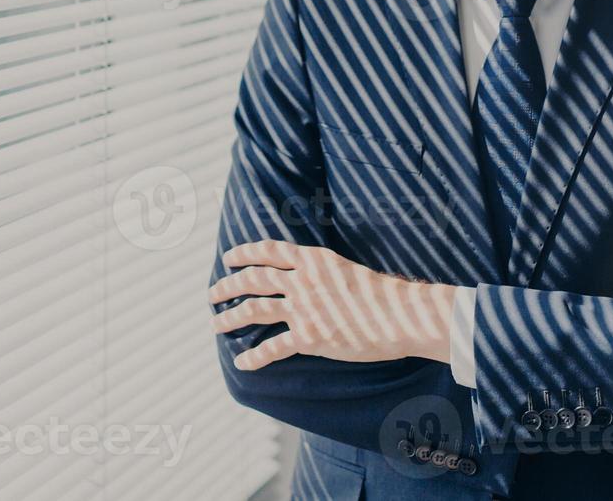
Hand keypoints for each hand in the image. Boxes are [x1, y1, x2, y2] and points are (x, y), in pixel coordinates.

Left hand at [208, 240, 456, 369]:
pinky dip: (254, 356)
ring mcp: (304, 308)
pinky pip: (272, 348)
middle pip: (254, 279)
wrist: (399, 316)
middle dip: (228, 286)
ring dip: (231, 317)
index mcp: (312, 260)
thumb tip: (302, 274)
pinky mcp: (309, 337)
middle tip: (212, 294)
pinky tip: (242, 362)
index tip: (229, 258)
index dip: (245, 253)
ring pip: (255, 310)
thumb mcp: (344, 269)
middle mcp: (302, 280)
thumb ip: (319, 271)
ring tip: (216, 325)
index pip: (268, 250)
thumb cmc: (379, 295)